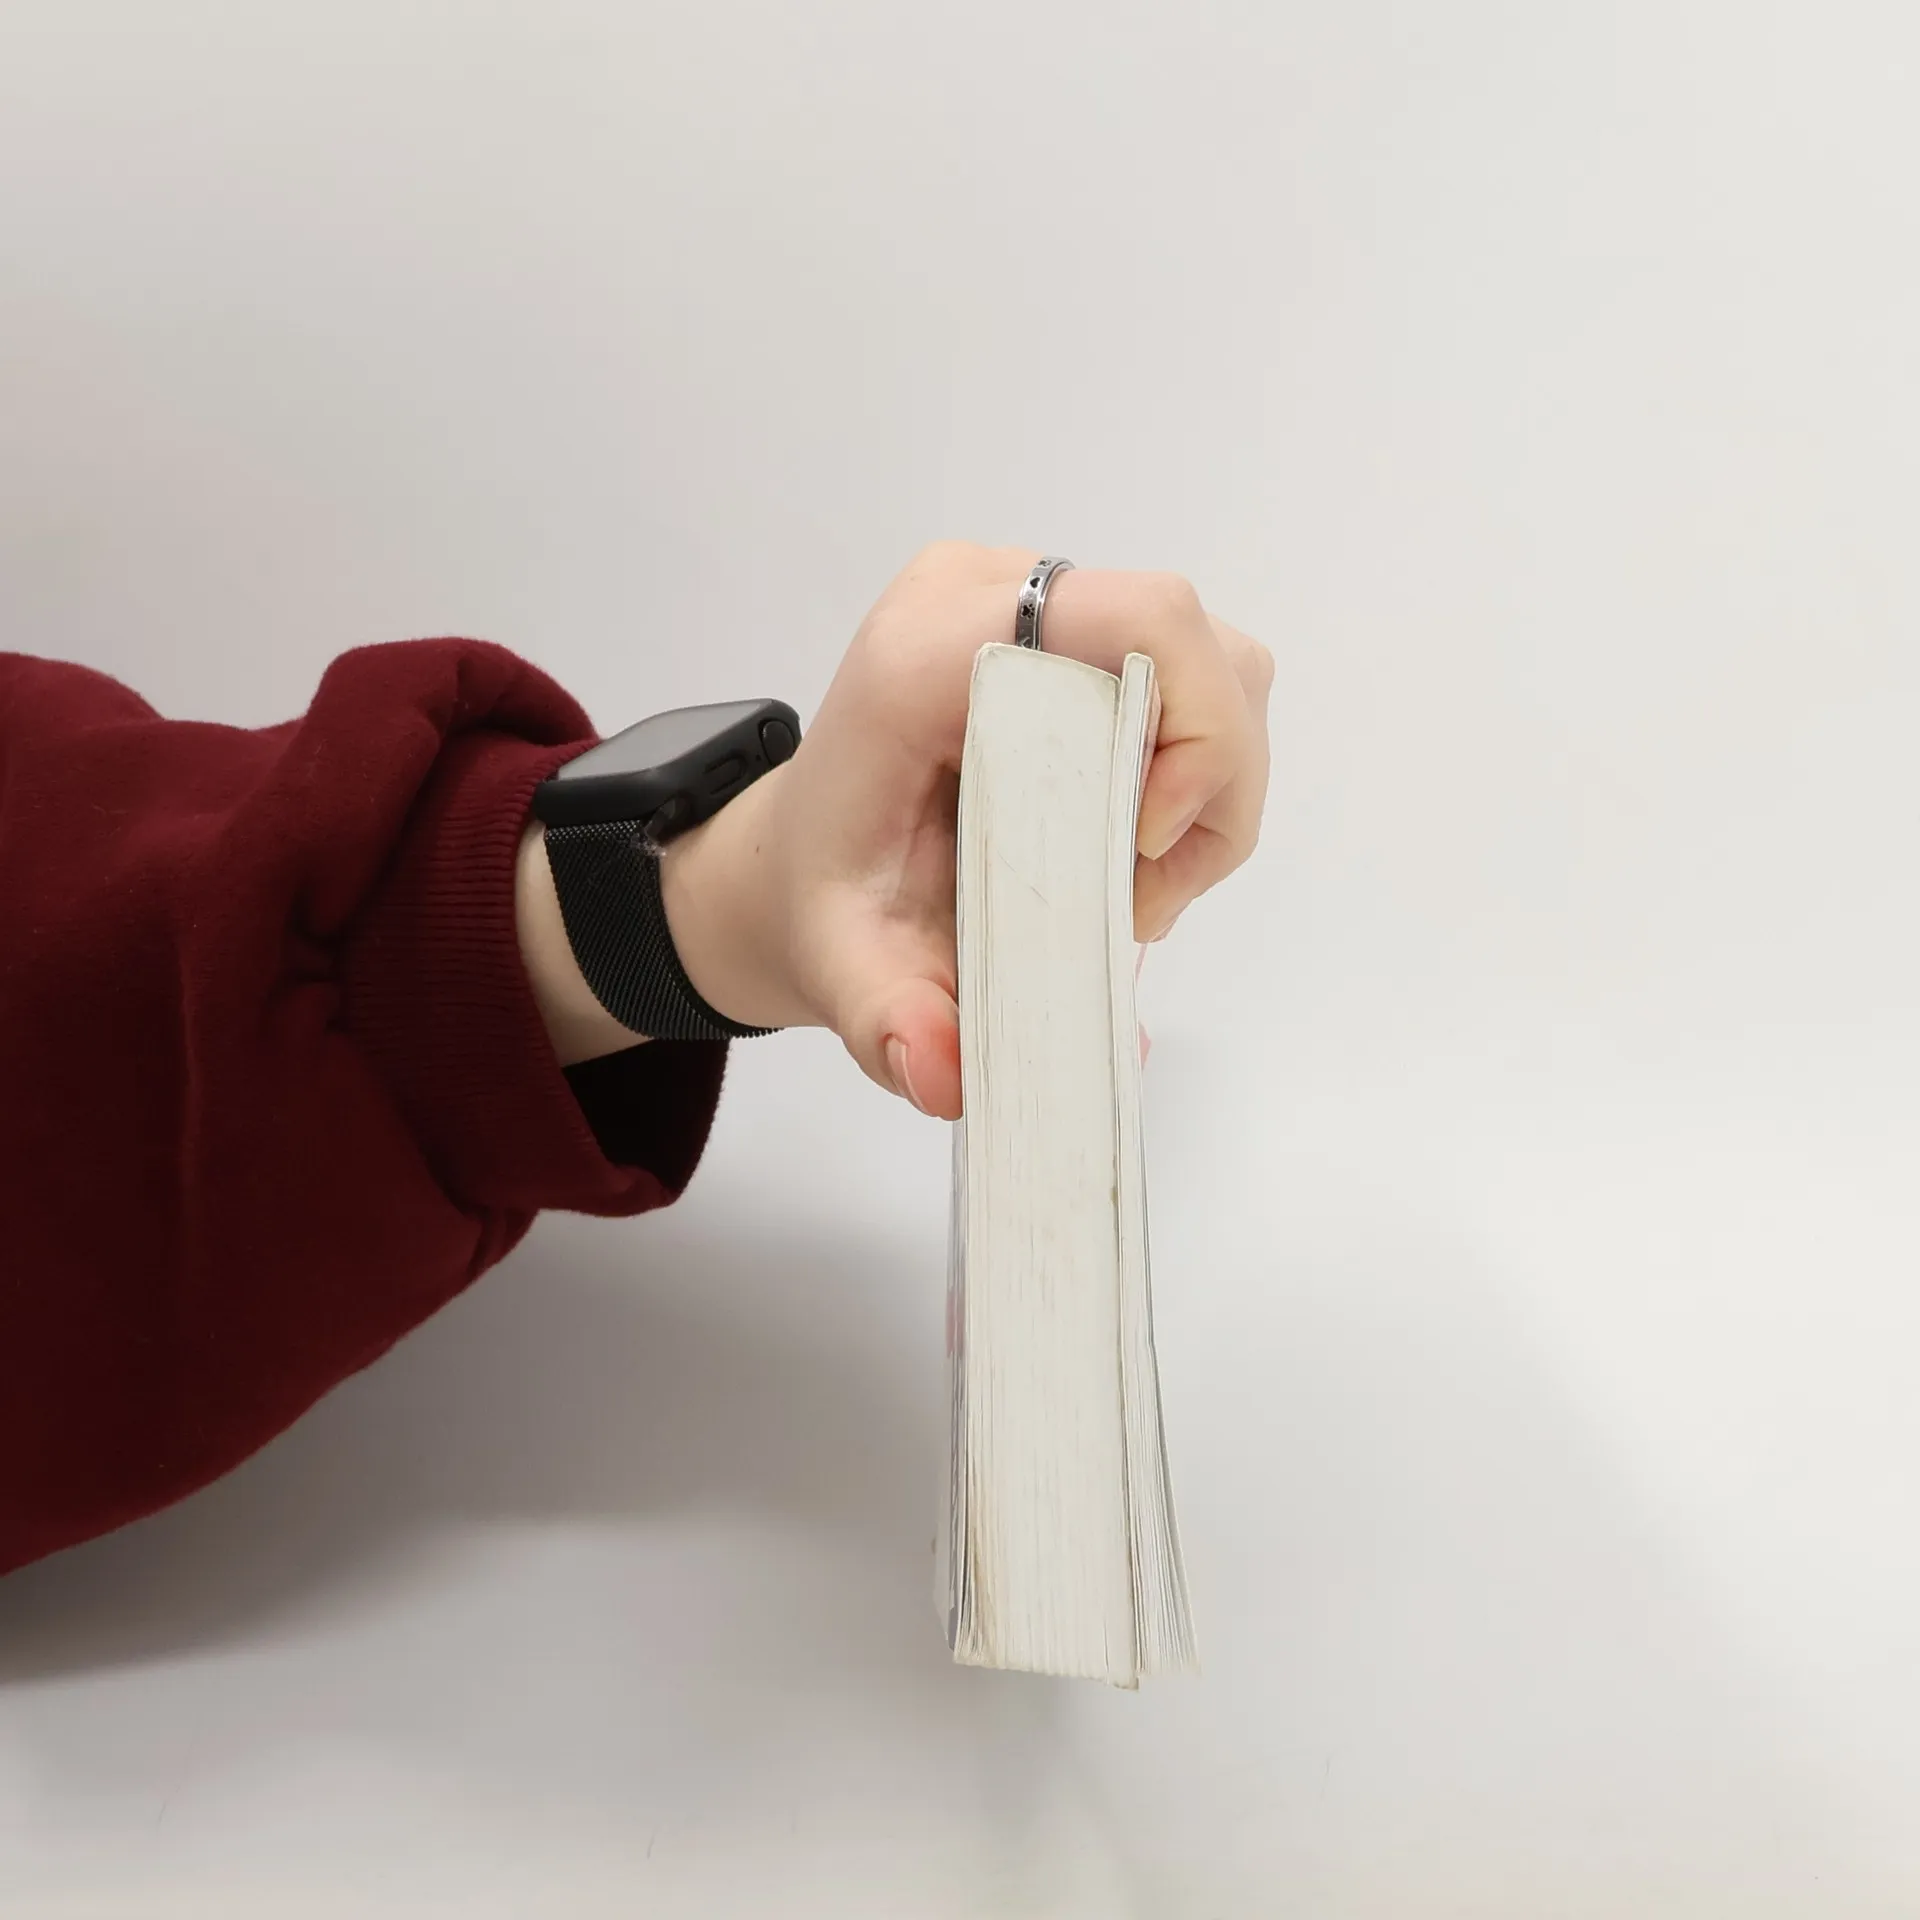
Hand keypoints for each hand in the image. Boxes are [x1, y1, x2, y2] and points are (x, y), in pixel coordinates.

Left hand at [519, 543, 1272, 1115]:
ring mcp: (1034, 599)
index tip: (1141, 849)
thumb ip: (890, 1022)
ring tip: (1134, 882)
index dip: (1189, 733)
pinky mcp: (1071, 627)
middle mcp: (984, 596)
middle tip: (1137, 899)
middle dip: (1207, 788)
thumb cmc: (831, 896)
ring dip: (1208, 788)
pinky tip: (1133, 847)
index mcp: (928, 655)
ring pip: (1210, 662)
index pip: (1135, 619)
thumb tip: (946, 1079)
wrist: (806, 854)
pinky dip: (1195, 775)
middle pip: (1189, 644)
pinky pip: (1192, 677)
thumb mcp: (845, 968)